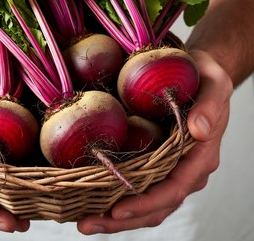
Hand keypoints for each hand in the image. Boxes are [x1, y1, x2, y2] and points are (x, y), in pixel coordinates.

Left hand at [77, 50, 231, 234]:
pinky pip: (139, 185)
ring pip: (145, 202)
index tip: (116, 210)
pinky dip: (118, 195)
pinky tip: (94, 198)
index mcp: (200, 156)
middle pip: (155, 205)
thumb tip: (199, 129)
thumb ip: (210, 106)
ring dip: (115, 215)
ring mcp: (170, 167)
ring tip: (83, 221)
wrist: (199, 73)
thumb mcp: (215, 84)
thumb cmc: (206, 78)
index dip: (145, 202)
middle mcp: (185, 169)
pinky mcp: (157, 160)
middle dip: (121, 219)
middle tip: (86, 224)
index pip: (173, 188)